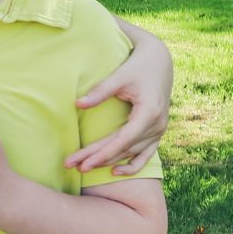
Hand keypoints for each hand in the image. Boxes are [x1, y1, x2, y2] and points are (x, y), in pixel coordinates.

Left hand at [66, 25, 170, 174]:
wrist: (159, 61)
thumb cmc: (138, 66)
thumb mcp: (119, 76)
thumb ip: (100, 91)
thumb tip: (78, 104)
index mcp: (149, 113)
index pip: (122, 140)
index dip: (102, 153)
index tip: (82, 162)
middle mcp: (157, 125)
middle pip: (123, 149)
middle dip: (98, 159)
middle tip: (73, 166)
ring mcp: (159, 130)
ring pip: (132, 153)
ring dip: (109, 162)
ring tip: (85, 168)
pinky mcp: (157, 131)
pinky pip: (146, 154)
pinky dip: (132, 165)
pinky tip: (115, 172)